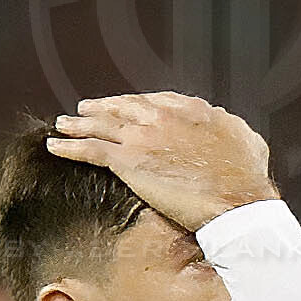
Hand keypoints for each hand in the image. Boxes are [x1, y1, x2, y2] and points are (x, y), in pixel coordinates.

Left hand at [45, 91, 276, 233]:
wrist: (236, 200)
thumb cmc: (248, 179)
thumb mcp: (247, 143)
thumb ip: (230, 130)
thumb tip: (226, 126)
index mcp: (194, 110)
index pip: (158, 100)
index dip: (138, 103)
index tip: (126, 106)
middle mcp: (165, 116)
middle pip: (125, 107)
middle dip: (104, 107)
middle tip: (86, 108)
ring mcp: (145, 136)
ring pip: (103, 124)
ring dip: (79, 123)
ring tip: (62, 123)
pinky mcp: (129, 161)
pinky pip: (90, 150)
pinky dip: (68, 146)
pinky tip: (52, 146)